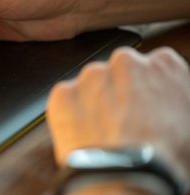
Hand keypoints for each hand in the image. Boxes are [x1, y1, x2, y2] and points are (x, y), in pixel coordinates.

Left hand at [47, 47, 189, 181]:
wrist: (127, 178)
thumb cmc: (166, 159)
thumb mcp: (189, 126)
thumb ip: (175, 101)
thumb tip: (165, 109)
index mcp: (164, 65)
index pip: (154, 66)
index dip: (148, 90)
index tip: (144, 106)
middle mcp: (126, 61)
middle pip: (119, 72)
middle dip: (118, 92)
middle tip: (122, 122)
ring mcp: (91, 75)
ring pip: (90, 85)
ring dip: (93, 102)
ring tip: (102, 133)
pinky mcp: (63, 92)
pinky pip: (66, 100)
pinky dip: (70, 115)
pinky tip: (83, 136)